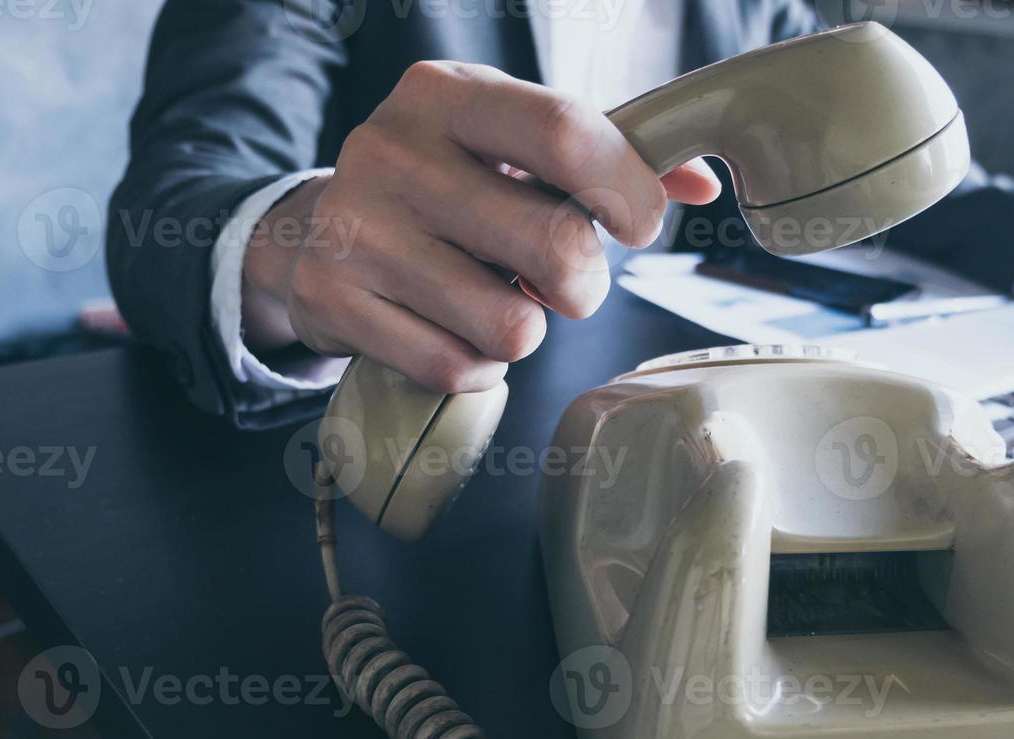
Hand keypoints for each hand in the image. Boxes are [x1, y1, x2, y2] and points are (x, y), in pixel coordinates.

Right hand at [241, 61, 719, 391]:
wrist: (315, 229)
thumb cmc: (448, 182)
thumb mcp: (511, 143)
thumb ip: (608, 154)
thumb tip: (698, 187)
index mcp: (447, 93)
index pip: (564, 133)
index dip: (627, 191)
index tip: (639, 223)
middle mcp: (392, 151)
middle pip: (553, 245)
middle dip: (585, 285)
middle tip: (568, 283)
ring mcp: (355, 230)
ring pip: (509, 327)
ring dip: (526, 331)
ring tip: (499, 302)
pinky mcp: (333, 302)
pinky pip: (456, 369)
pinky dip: (477, 367)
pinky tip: (455, 331)